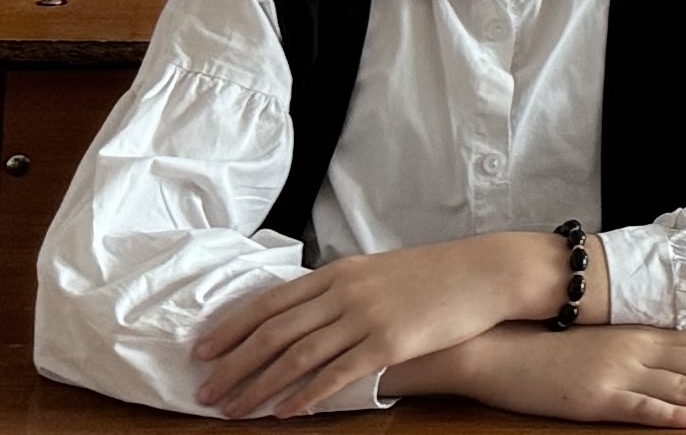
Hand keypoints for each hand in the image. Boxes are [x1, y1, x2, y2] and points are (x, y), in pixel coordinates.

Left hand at [194, 230, 576, 417]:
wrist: (483, 274)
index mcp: (337, 273)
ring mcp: (364, 318)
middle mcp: (343, 293)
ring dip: (259, 387)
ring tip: (233, 410)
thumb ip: (338, 290)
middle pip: (273, 333)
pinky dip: (306, 395)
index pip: (269, 302)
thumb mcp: (376, 272)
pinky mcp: (388, 343)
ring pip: (296, 358)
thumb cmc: (432, 275)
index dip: (231, 328)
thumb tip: (304, 312)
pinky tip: (285, 412)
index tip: (202, 350)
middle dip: (233, 364)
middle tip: (204, 391)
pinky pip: (337, 374)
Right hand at [402, 323, 685, 428]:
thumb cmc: (551, 347)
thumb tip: (674, 358)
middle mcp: (638, 349)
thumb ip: (638, 347)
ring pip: (685, 387)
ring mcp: (619, 373)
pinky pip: (645, 408)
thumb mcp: (603, 341)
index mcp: (640, 334)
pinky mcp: (598, 398)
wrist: (502, 348)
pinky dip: (677, 415)